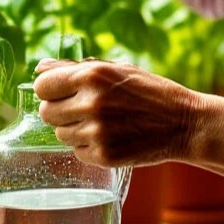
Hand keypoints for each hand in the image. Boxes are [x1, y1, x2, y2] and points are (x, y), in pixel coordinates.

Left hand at [33, 59, 201, 167]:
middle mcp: (91, 102)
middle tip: (82, 108)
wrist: (183, 123)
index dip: (50, 89)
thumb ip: (76, 68)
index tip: (61, 92)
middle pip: (45, 112)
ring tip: (102, 122)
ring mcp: (96, 132)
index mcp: (92, 75)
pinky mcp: (103, 155)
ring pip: (60, 133)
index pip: (42, 86)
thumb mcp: (117, 69)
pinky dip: (88, 146)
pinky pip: (77, 151)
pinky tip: (110, 137)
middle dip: (59, 110)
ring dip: (74, 129)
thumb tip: (40, 68)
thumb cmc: (149, 91)